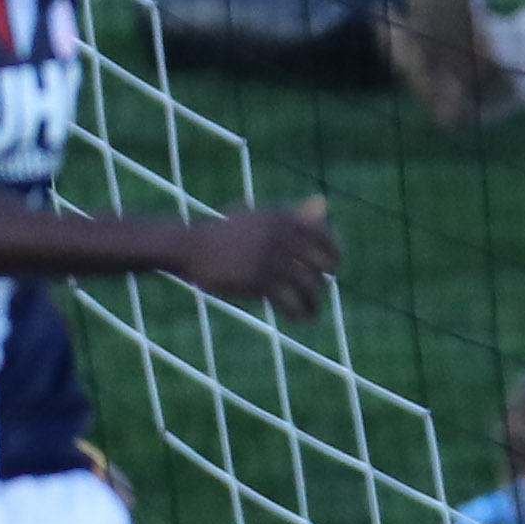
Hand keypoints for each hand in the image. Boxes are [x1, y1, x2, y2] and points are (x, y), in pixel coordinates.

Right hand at [176, 198, 339, 316]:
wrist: (189, 247)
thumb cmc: (226, 232)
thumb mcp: (259, 216)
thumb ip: (293, 214)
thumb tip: (324, 204)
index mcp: (283, 218)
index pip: (325, 236)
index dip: (335, 254)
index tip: (332, 268)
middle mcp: (281, 236)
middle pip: (321, 265)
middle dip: (322, 281)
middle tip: (316, 292)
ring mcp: (271, 258)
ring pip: (309, 286)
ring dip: (314, 303)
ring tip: (311, 312)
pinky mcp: (259, 280)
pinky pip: (291, 302)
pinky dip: (300, 313)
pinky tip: (300, 319)